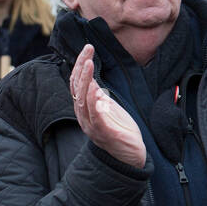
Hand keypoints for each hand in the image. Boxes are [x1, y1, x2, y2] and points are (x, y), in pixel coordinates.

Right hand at [70, 44, 146, 167]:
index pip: (77, 83)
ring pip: (82, 100)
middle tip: (87, 50)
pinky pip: (95, 115)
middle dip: (81, 68)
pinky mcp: (104, 133)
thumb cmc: (120, 133)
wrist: (130, 158)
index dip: (80, 64)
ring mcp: (92, 125)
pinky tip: (95, 88)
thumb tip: (93, 82)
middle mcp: (84, 116)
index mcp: (85, 109)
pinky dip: (93, 102)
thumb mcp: (109, 109)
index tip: (87, 48)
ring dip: (85, 80)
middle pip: (76, 89)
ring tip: (89, 63)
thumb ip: (99, 97)